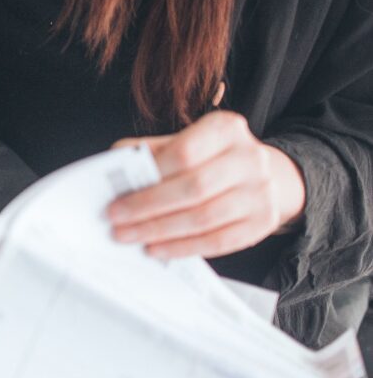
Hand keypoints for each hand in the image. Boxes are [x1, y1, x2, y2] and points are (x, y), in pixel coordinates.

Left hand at [107, 111, 305, 258]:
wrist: (261, 174)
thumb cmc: (209, 158)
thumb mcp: (182, 143)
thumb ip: (150, 153)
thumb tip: (114, 172)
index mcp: (226, 128)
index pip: (185, 152)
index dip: (151, 177)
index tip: (118, 196)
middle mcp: (250, 158)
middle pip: (194, 188)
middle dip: (149, 208)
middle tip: (116, 221)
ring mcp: (261, 192)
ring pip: (204, 218)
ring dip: (161, 231)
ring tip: (131, 236)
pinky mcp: (264, 222)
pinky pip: (219, 241)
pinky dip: (183, 248)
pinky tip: (158, 249)